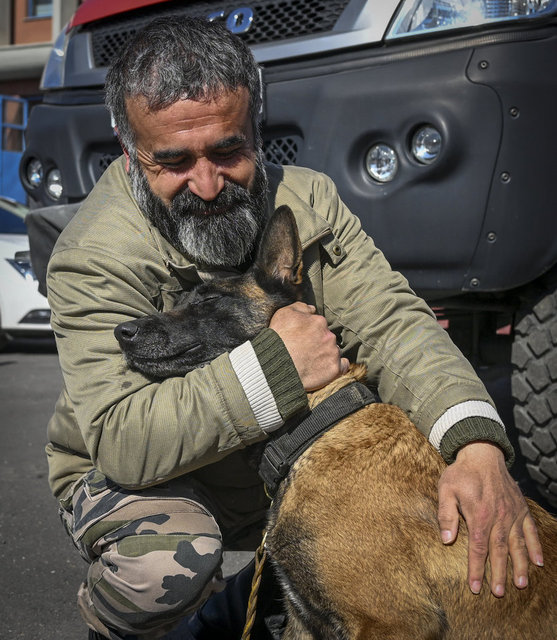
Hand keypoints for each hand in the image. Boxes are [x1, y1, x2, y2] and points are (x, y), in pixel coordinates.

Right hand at [269, 302, 348, 390]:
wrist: (276, 365)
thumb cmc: (278, 339)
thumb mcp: (284, 314)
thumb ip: (300, 307)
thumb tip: (312, 309)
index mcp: (319, 322)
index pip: (319, 325)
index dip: (309, 332)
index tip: (301, 339)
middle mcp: (329, 336)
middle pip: (327, 338)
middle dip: (318, 343)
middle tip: (305, 351)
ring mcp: (333, 352)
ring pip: (333, 351)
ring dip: (325, 354)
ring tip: (311, 362)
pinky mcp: (334, 369)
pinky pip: (343, 366)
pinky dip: (337, 366)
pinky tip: (326, 368)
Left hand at [437, 442, 543, 596]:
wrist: (482, 453)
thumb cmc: (461, 473)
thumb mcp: (446, 490)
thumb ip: (445, 515)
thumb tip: (446, 540)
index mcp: (479, 515)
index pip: (477, 548)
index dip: (476, 569)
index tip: (475, 588)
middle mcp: (498, 517)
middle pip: (499, 551)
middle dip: (499, 573)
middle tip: (498, 593)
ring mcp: (512, 513)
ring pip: (517, 544)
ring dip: (520, 566)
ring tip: (521, 585)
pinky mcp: (521, 508)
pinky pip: (530, 530)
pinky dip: (535, 546)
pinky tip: (538, 562)